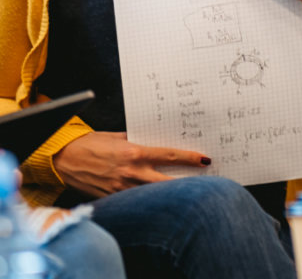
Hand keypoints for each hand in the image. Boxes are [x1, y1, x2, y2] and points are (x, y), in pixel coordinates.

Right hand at [52, 132, 209, 197]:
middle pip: (166, 181)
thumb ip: (137, 140)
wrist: (61, 159)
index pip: (169, 156)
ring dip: (168, 193)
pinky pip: (135, 200)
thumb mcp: (117, 137)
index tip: (205, 160)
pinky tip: (157, 199)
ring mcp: (121, 188)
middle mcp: (130, 172)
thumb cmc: (88, 143)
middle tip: (202, 181)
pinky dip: (147, 199)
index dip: (190, 158)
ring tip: (185, 192)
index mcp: (133, 153)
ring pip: (152, 194)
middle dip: (185, 182)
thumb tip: (154, 140)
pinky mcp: (112, 198)